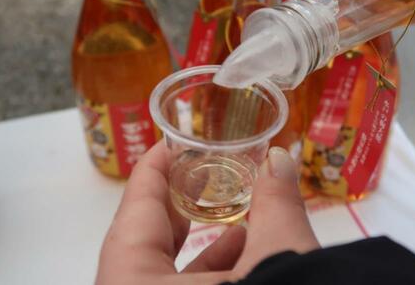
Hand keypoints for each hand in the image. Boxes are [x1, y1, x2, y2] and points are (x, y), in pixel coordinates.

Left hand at [95, 143, 318, 284]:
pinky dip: (209, 276)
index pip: (133, 215)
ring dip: (200, 247)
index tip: (168, 144)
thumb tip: (280, 161)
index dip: (151, 171)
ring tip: (238, 221)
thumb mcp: (281, 254)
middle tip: (201, 175)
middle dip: (178, 207)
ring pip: (162, 280)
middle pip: (143, 248)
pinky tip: (245, 255)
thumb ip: (276, 202)